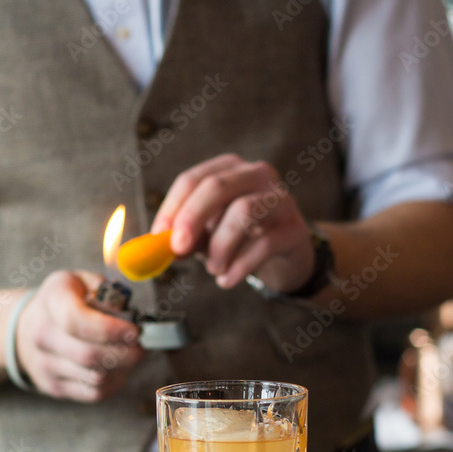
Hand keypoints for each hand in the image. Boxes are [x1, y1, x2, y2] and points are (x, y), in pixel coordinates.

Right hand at [14, 271, 144, 401]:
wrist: (26, 327)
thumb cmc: (67, 301)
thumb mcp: (84, 280)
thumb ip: (109, 293)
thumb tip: (131, 317)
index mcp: (52, 300)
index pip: (75, 321)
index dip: (111, 330)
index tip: (135, 331)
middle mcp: (42, 334)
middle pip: (88, 355)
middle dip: (126, 354)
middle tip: (144, 346)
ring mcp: (44, 364)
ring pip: (95, 377)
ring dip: (123, 369)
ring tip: (131, 354)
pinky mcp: (53, 386)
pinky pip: (94, 393)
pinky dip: (114, 382)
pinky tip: (119, 368)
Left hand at [151, 154, 314, 292]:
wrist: (285, 259)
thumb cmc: (240, 240)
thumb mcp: (207, 236)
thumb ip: (185, 236)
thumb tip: (160, 245)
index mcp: (229, 170)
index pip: (193, 180)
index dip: (172, 208)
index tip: (158, 237)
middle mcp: (257, 175)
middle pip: (217, 186)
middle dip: (192, 218)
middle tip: (178, 249)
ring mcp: (280, 200)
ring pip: (244, 210)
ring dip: (220, 246)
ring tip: (214, 269)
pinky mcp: (295, 229)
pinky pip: (264, 244)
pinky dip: (239, 266)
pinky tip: (227, 280)